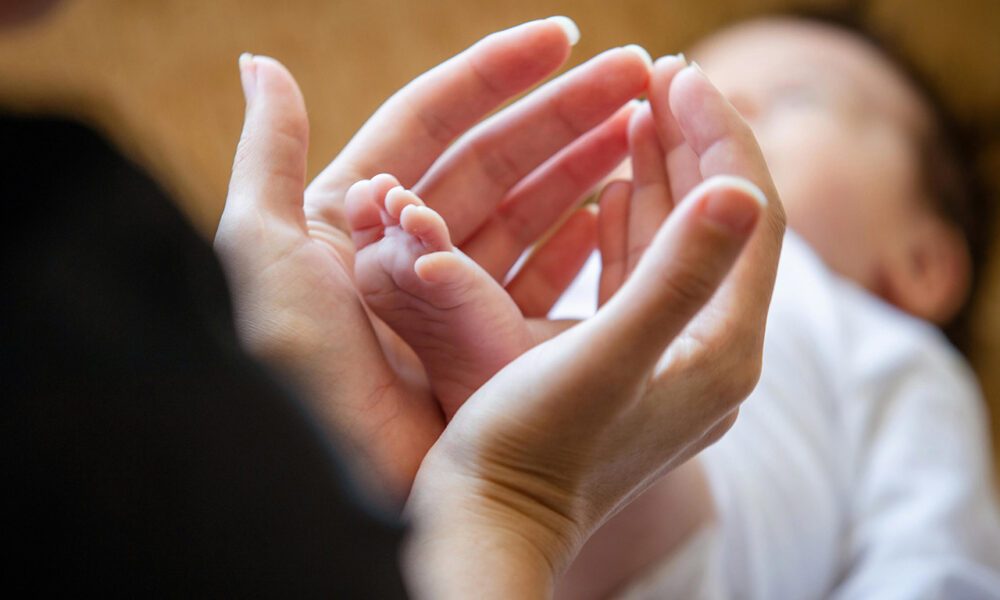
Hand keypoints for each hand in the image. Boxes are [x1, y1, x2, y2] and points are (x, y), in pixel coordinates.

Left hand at [214, 19, 650, 498]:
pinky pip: (541, 279)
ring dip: (584, 166)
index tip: (562, 38)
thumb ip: (266, 155)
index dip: (495, 74)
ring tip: (643, 126)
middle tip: (638, 72)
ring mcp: (450, 297)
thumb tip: (262, 66)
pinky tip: (618, 207)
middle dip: (564, 111)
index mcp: (352, 210)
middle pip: (495, 158)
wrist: (328, 476)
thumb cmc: (290, 365)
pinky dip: (579, 242)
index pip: (432, 119)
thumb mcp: (260, 249)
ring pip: (528, 212)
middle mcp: (404, 245)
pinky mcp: (483, 345)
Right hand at [405, 58, 785, 598]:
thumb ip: (679, 277)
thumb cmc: (530, 451)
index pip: (748, 218)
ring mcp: (672, 358)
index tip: (681, 75)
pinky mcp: (631, 362)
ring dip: (663, 174)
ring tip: (641, 108)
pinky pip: (644, 273)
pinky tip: (613, 185)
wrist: (490, 524)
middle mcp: (710, 354)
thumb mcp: (602, 361)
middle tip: (664, 74)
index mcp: (721, 351)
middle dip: (695, 144)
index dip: (720, 139)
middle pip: (721, 224)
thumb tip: (746, 190)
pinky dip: (633, 221)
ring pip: (680, 244)